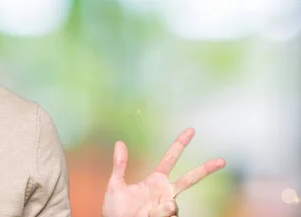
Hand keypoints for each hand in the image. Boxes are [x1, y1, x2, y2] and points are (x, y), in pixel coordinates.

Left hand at [101, 128, 225, 216]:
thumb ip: (120, 165)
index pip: (170, 159)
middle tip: (222, 161)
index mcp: (155, 181)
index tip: (191, 130)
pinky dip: (159, 215)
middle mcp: (165, 192)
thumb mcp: (116, 185)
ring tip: (147, 213)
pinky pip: (169, 214)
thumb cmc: (116, 210)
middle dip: (206, 169)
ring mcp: (168, 207)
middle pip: (190, 179)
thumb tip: (120, 142)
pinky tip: (150, 216)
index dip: (180, 144)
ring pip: (174, 205)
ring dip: (161, 209)